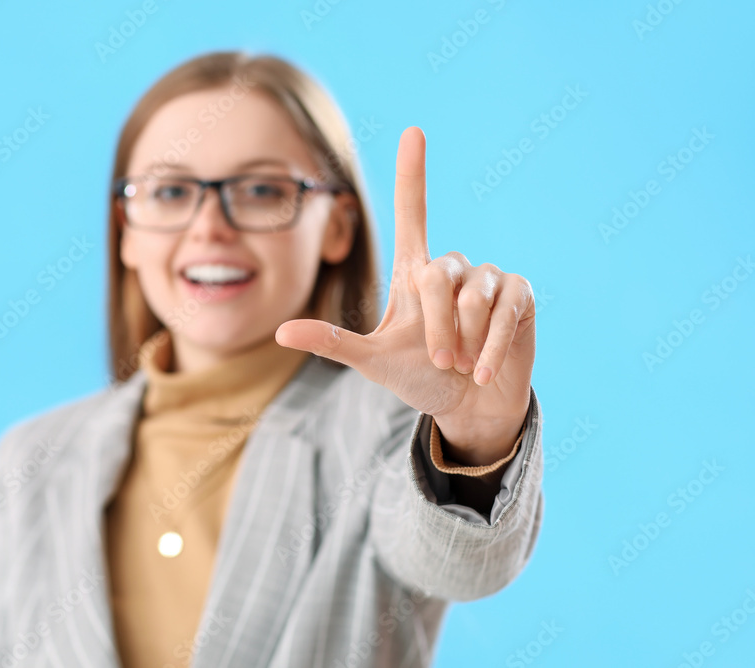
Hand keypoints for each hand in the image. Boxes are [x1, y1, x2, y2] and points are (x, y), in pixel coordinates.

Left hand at [275, 127, 535, 464]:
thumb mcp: (373, 360)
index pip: (414, 213)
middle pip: (436, 275)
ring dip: (464, 339)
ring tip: (463, 363)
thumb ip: (332, 342)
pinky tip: (484, 371)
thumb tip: (279, 331)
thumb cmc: (420, 377)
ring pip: (473, 295)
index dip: (412, 174)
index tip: (413, 131)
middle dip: (436, 327)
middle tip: (440, 360)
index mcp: (415, 272)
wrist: (469, 406)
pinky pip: (505, 310)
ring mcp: (489, 278)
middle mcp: (452, 268)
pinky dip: (492, 346)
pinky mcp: (520, 296)